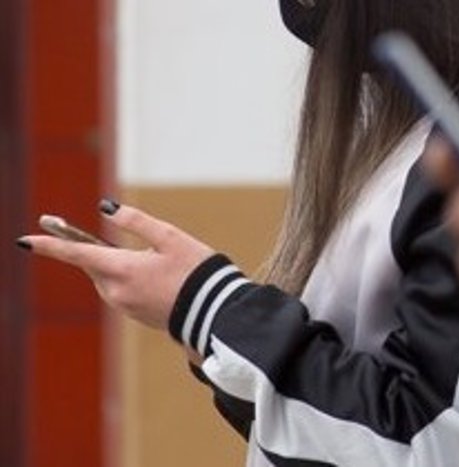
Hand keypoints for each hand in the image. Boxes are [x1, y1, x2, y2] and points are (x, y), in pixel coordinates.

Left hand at [19, 201, 215, 331]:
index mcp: (121, 269)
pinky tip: (156, 277)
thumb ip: (137, 222)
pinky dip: (130, 279)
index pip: (75, 254)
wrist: (216, 312)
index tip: (24, 240)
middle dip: (95, 249)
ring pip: (107, 278)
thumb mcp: (171, 238)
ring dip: (117, 264)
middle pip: (92, 265)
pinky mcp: (136, 315)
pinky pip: (121, 291)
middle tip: (107, 237)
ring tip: (152, 261)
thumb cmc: (196, 271)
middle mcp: (116, 291)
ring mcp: (125, 306)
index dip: (48, 245)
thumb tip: (106, 208)